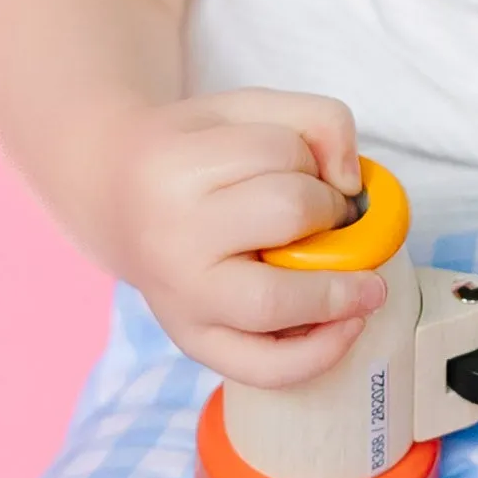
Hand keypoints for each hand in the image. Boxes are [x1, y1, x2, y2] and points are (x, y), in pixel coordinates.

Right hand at [108, 87, 387, 385]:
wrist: (114, 196)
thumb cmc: (192, 152)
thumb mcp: (244, 109)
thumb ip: (317, 119)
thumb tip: (353, 185)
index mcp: (175, 167)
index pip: (280, 152)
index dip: (315, 158)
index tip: (312, 169)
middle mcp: (170, 238)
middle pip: (286, 214)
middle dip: (329, 211)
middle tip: (327, 215)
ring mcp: (178, 299)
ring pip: (274, 302)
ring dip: (337, 289)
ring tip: (364, 284)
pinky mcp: (192, 342)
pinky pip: (263, 368)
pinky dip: (318, 354)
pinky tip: (347, 327)